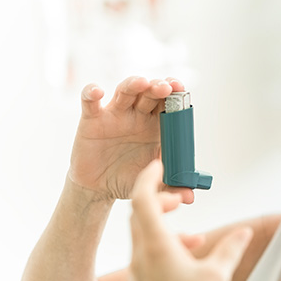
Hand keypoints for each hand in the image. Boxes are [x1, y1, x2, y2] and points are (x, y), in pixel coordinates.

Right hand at [69, 76, 193, 202]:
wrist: (100, 188)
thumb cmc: (130, 179)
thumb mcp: (153, 185)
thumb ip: (171, 188)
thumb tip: (191, 198)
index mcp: (157, 126)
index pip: (168, 103)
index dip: (176, 94)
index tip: (182, 90)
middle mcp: (137, 115)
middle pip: (150, 93)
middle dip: (159, 87)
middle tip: (167, 88)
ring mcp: (115, 115)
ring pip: (125, 91)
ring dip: (134, 84)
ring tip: (143, 83)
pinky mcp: (92, 120)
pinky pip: (90, 102)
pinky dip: (91, 93)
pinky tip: (97, 92)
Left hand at [128, 160, 252, 280]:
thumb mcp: (218, 276)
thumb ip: (231, 248)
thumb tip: (245, 230)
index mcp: (157, 246)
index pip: (143, 199)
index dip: (149, 177)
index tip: (158, 165)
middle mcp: (140, 255)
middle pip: (141, 214)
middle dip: (161, 201)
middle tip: (181, 200)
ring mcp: (137, 272)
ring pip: (144, 236)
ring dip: (165, 228)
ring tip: (195, 238)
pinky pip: (146, 256)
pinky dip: (163, 248)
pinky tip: (185, 261)